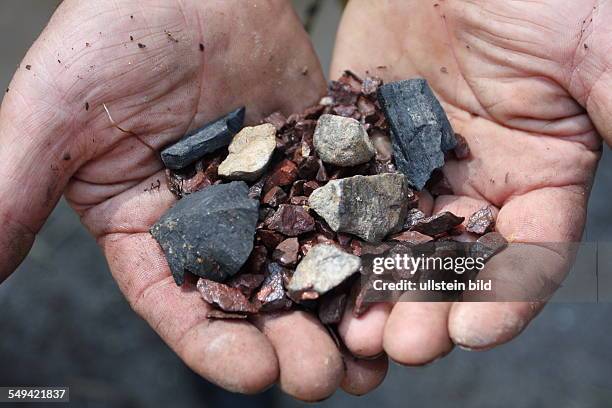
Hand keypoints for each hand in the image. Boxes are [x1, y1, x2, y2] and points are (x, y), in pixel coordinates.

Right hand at [0, 0, 385, 399]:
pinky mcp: (318, 163)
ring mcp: (272, 194)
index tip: (254, 374)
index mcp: (148, 227)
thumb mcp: (56, 112)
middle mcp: (213, 222)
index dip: (213, 346)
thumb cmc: (116, 31)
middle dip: (289, 342)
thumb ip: (12, 188)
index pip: (179, 303)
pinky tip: (400, 281)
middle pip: (253, 299)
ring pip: (309, 267)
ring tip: (374, 353)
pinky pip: (349, 210)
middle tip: (323, 375)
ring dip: (339, 312)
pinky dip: (373, 247)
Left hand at [330, 0, 602, 362]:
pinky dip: (329, 228)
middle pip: (451, 264)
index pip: (529, 256)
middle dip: (427, 308)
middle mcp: (474, 183)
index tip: (471, 334)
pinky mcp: (362, 140)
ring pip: (390, 240)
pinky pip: (343, 189)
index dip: (505, 299)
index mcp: (539, 176)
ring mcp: (411, 165)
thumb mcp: (595, 48)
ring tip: (350, 329)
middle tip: (400, 345)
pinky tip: (312, 262)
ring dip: (372, 287)